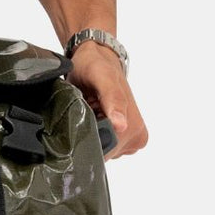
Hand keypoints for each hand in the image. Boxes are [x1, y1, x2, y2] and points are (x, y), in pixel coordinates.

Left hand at [66, 40, 147, 158]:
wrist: (98, 60)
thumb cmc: (96, 67)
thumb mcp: (100, 77)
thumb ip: (111, 99)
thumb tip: (121, 126)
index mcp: (133, 129)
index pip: (104, 154)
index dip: (86, 140)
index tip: (78, 122)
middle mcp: (136, 138)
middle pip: (102, 154)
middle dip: (87, 136)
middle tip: (83, 113)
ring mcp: (130, 141)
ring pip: (101, 150)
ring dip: (89, 133)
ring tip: (88, 112)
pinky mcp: (122, 139)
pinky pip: (101, 143)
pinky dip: (92, 132)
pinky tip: (91, 116)